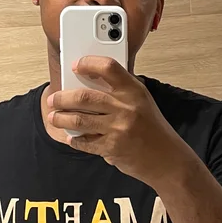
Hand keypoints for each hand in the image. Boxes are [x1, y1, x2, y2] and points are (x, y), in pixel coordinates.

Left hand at [47, 57, 189, 186]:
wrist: (167, 159)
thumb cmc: (152, 129)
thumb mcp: (142, 102)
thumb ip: (120, 92)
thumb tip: (88, 83)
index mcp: (134, 91)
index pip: (108, 67)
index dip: (88, 63)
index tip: (75, 65)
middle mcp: (126, 107)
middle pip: (84, 96)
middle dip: (62, 98)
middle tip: (54, 99)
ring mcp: (118, 128)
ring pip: (79, 119)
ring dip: (61, 119)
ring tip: (54, 117)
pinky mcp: (111, 148)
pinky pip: (85, 142)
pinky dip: (75, 140)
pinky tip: (72, 138)